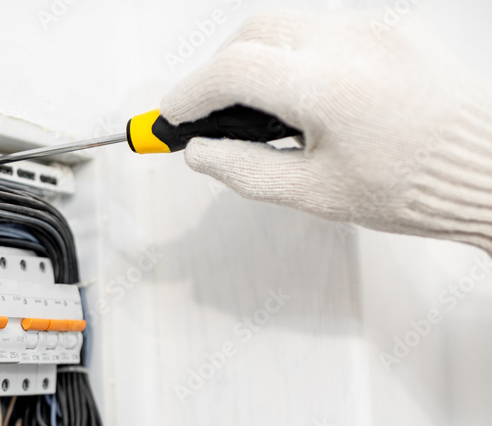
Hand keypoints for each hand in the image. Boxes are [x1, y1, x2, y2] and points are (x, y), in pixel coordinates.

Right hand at [162, 10, 491, 252]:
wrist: (484, 170)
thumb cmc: (414, 186)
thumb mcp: (313, 193)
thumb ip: (244, 170)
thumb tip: (201, 152)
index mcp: (329, 88)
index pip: (232, 70)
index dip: (189, 94)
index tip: (173, 117)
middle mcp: (352, 44)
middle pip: (253, 33)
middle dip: (219, 71)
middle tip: (209, 113)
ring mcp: (376, 29)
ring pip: (286, 24)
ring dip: (255, 58)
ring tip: (258, 109)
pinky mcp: (393, 27)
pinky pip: (325, 27)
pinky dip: (296, 53)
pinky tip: (303, 93)